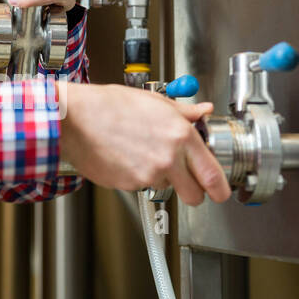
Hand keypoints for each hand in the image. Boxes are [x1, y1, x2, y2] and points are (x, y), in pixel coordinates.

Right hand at [56, 82, 231, 205]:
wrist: (76, 119)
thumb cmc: (110, 106)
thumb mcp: (155, 102)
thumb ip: (185, 113)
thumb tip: (203, 111)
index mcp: (180, 136)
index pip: (212, 174)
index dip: (220, 188)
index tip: (221, 191)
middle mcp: (168, 159)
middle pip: (195, 195)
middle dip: (195, 193)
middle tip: (188, 182)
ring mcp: (148, 175)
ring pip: (166, 188)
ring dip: (162, 177)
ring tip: (143, 152)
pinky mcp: (129, 185)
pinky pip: (142, 185)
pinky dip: (139, 175)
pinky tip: (128, 156)